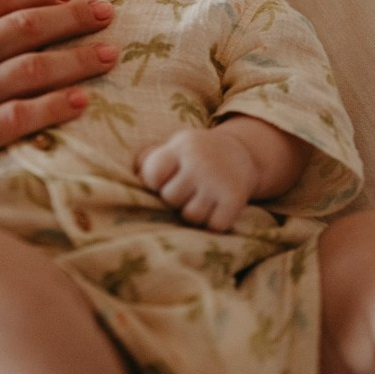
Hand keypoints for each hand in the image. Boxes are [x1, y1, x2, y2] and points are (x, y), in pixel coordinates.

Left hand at [138, 127, 258, 231]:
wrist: (241, 152)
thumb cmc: (196, 154)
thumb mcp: (175, 147)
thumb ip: (150, 160)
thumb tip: (133, 178)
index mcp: (181, 147)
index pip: (153, 175)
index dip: (154, 183)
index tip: (164, 179)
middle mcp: (200, 161)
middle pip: (170, 198)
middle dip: (175, 199)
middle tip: (187, 189)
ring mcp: (218, 180)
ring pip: (191, 216)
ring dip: (194, 213)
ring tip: (201, 198)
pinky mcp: (235, 198)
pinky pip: (214, 226)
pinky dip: (214, 223)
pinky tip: (217, 207)